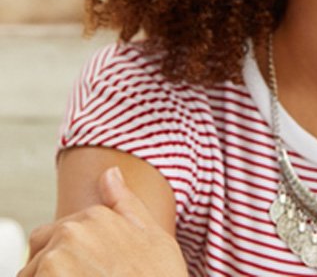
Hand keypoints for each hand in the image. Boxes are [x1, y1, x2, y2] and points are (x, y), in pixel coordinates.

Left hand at [19, 166, 186, 276]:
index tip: (90, 271)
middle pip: (37, 255)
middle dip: (51, 271)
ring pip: (32, 275)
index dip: (70, 259)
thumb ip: (126, 203)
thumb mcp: (152, 236)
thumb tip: (109, 174)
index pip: (54, 236)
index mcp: (96, 216)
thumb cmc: (160, 276)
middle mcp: (71, 232)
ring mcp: (55, 261)